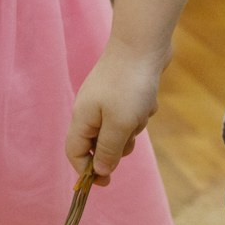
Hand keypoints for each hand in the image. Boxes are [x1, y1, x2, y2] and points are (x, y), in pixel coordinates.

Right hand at [65, 40, 167, 183]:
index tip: (107, 182)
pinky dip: (142, 110)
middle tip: (131, 134)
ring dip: (134, 126)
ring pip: (119, 128)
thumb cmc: (130, 85)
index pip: (74, 153)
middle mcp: (90, 108)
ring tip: (143, 110)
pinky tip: (150, 97)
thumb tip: (99, 171)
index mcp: (82, 118)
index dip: (86, 171)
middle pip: (99, 143)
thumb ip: (107, 151)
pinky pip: (132, 112)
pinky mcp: (124, 90)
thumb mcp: (119, 125)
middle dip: (119, 145)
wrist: (143, 43)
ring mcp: (107, 98)